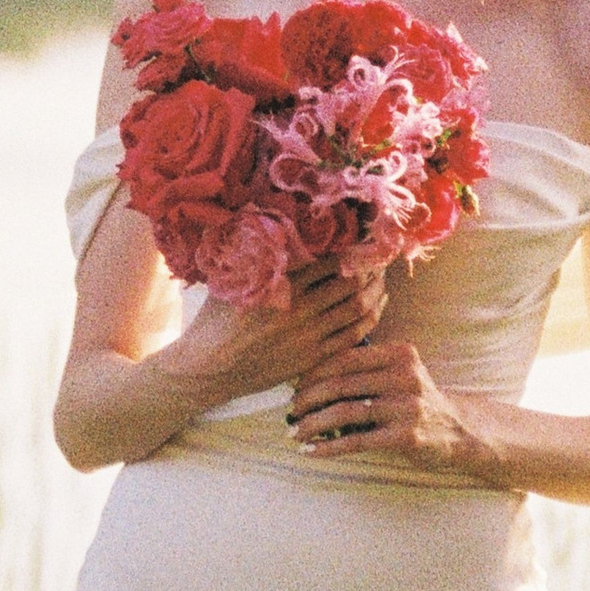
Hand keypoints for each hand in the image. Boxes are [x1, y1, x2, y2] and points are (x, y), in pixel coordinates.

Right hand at [170, 257, 377, 408]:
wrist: (208, 368)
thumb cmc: (214, 321)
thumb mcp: (230, 280)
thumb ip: (255, 255)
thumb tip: (271, 222)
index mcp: (280, 285)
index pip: (330, 261)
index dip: (354, 249)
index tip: (365, 239)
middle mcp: (298, 310)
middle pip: (351, 283)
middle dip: (371, 268)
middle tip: (380, 257)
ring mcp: (307, 336)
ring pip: (357, 309)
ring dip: (375, 291)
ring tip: (381, 279)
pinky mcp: (311, 358)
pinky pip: (352, 336)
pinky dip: (370, 319)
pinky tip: (376, 307)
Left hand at [286, 326, 501, 480]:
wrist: (458, 431)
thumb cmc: (415, 402)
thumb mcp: (399, 374)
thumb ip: (365, 370)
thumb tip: (307, 378)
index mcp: (400, 353)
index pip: (346, 357)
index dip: (314, 372)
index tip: (294, 385)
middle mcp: (405, 376)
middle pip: (342, 384)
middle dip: (308, 398)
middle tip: (290, 410)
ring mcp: (407, 406)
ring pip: (345, 412)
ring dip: (312, 423)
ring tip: (293, 433)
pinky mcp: (406, 437)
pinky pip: (356, 441)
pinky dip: (328, 447)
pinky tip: (310, 451)